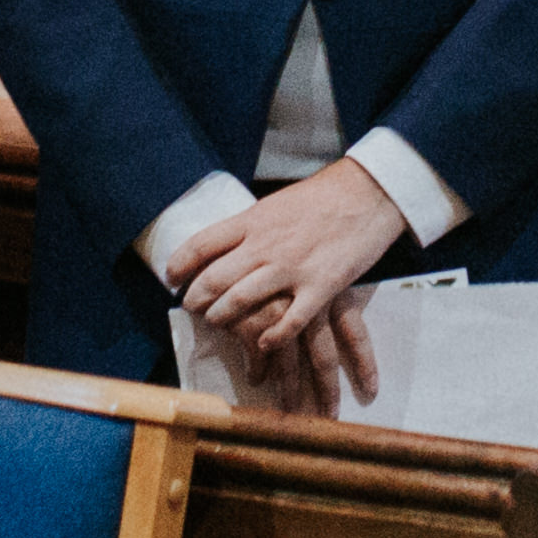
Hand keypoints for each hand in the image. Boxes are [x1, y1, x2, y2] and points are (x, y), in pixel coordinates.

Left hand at [172, 163, 401, 406]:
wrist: (367, 194)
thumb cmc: (321, 198)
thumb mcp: (276, 204)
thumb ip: (251, 227)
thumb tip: (225, 243)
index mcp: (253, 221)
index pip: (201, 244)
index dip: (179, 265)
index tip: (170, 278)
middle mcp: (266, 245)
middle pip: (215, 278)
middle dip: (196, 298)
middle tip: (190, 307)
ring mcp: (292, 267)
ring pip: (242, 299)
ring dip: (223, 316)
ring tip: (215, 323)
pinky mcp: (321, 286)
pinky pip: (290, 320)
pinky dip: (272, 336)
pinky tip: (262, 343)